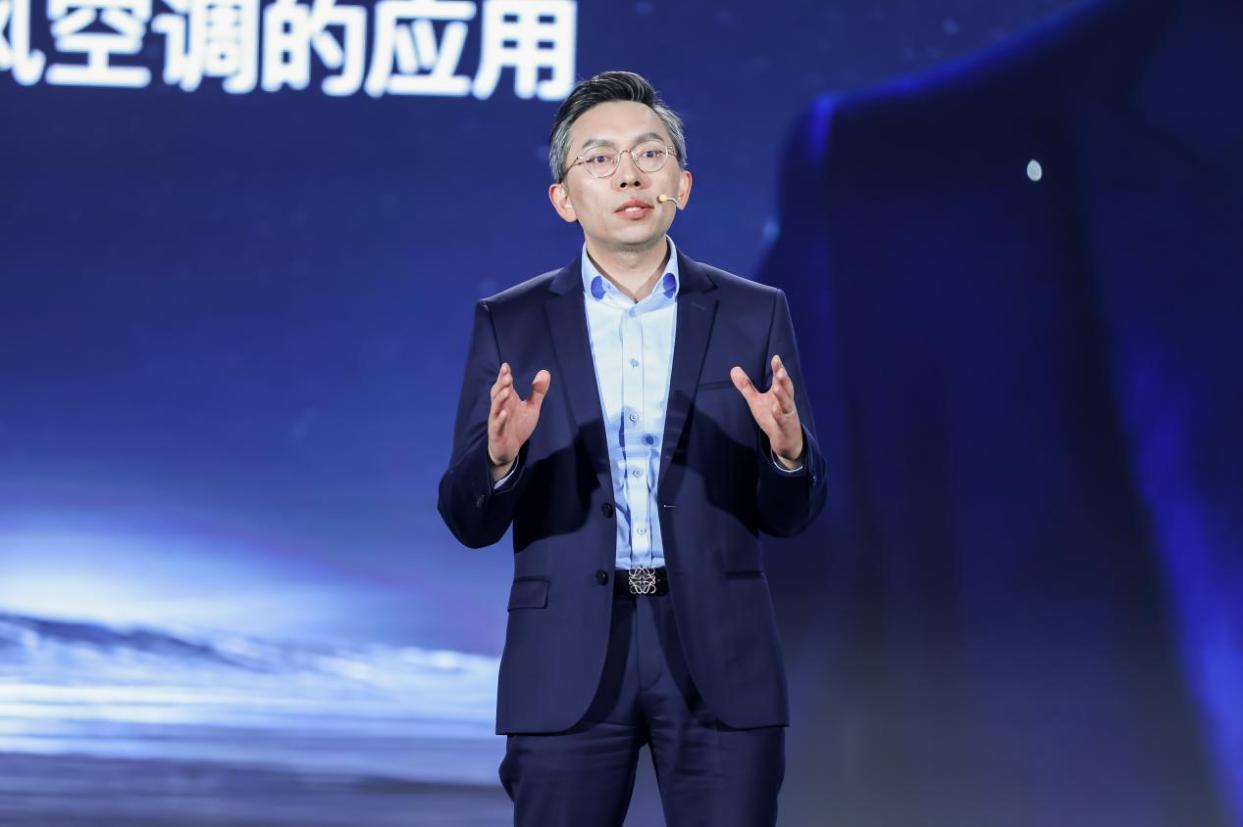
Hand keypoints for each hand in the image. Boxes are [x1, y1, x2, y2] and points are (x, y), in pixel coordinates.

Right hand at [488, 362, 549, 479]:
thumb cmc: (518, 426)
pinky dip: (499, 419)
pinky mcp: (497, 433)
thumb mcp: (531, 408)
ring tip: (507, 391)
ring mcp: (497, 420)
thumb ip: (537, 392)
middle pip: (498, 394)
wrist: (509, 449)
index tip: (506, 366)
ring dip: (500, 399)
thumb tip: (545, 372)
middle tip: (507, 376)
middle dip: (501, 385)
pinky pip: (497, 426)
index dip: (503, 376)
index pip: (504, 385)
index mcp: (508, 401)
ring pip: (496, 408)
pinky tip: (503, 414)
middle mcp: (500, 408)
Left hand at [730, 354, 803, 467]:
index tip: (776, 358)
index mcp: (779, 394)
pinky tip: (775, 409)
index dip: (778, 369)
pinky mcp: (785, 427)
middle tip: (780, 370)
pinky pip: (783, 420)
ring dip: (782, 396)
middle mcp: (785, 402)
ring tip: (777, 388)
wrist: (786, 440)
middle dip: (783, 380)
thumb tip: (733, 369)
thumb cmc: (772, 417)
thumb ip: (746, 386)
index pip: (779, 380)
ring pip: (786, 404)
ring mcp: (787, 414)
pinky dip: (779, 415)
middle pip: (786, 389)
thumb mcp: (756, 401)